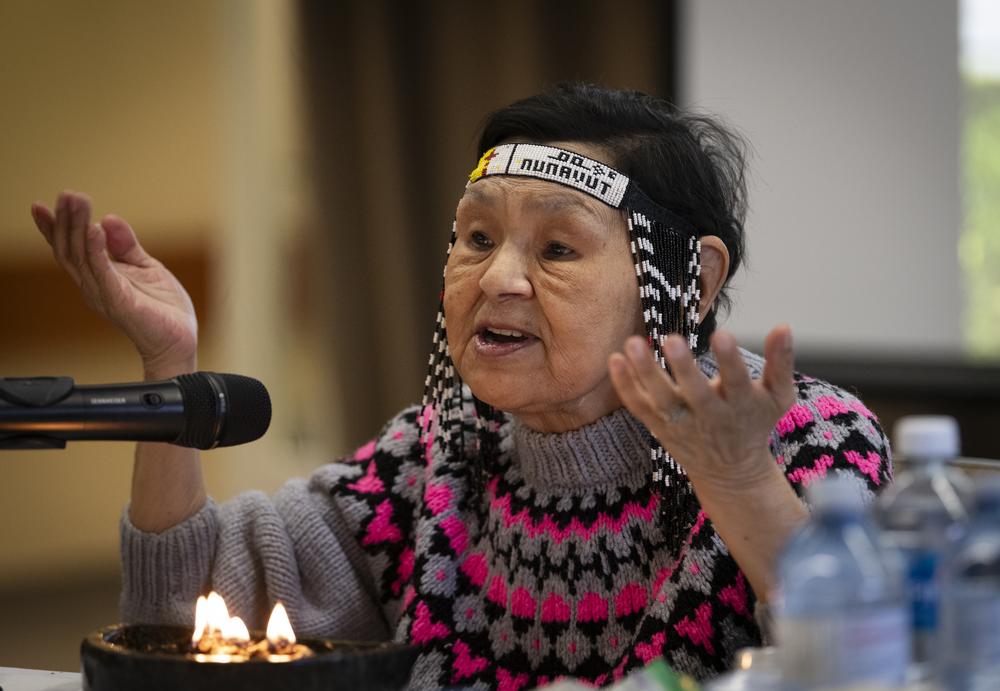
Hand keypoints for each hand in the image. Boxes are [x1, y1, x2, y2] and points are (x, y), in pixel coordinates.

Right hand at [31, 191, 197, 377]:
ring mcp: (104, 294)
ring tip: (77, 202)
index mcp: (98, 276)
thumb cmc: (163, 308)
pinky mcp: (119, 302)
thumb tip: (109, 218)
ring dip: (78, 227)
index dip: (53, 228)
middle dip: (66, 220)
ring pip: (81, 257)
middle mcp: (94, 285)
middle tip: (67, 194)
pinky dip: (97, 250)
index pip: (69, 249)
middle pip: (69, 249)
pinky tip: (96, 229)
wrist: (179, 340)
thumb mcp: (146, 267)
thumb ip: (126, 245)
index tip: (41, 204)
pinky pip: (103, 272)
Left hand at [608, 325, 795, 490]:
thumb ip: (781, 362)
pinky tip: (615, 358)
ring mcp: (680, 423)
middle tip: (670, 339)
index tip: (723, 334)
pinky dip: (625, 386)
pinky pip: (638, 406)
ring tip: (632, 343)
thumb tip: (784, 325)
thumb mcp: (779, 397)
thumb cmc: (754, 422)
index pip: (737, 381)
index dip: (730, 360)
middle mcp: (709, 416)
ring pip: (660, 399)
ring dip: (645, 373)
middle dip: (683, 368)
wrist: (730, 471)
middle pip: (694, 393)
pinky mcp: (659, 426)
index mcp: (740, 404)